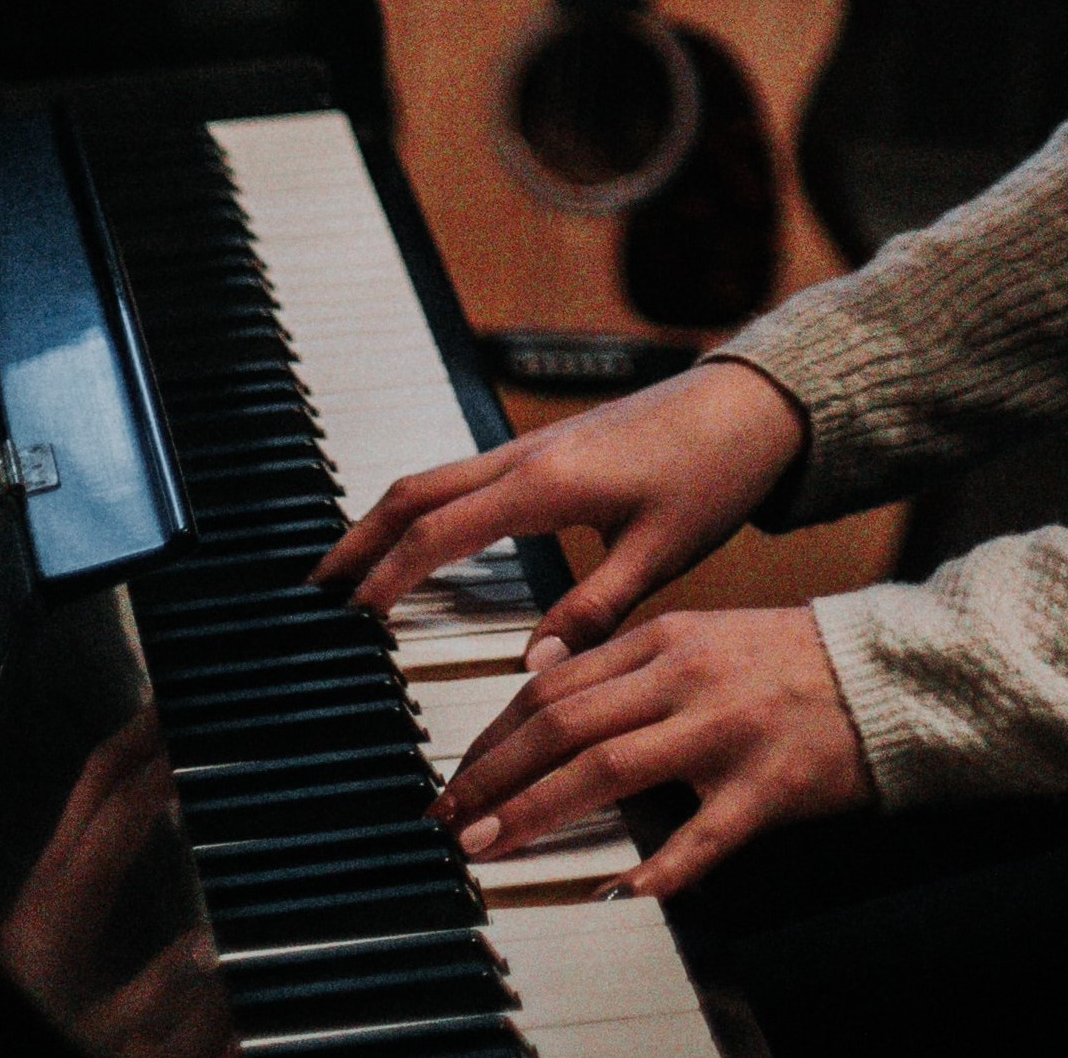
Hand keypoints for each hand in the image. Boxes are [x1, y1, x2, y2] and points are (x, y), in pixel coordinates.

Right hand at [311, 357, 808, 657]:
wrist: (753, 404)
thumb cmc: (715, 471)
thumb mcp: (661, 550)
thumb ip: (596, 609)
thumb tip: (536, 663)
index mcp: (547, 483)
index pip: (439, 530)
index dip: (389, 574)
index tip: (353, 618)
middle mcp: (527, 456)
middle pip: (414, 491)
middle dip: (358, 539)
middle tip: (314, 591)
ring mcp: (535, 445)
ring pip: (435, 477)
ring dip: (385, 520)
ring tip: (349, 570)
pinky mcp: (550, 446)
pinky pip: (466, 475)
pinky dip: (426, 507)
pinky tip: (425, 540)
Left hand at [431, 606, 873, 894]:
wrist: (891, 671)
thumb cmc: (793, 661)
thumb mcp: (704, 635)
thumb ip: (628, 659)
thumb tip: (543, 679)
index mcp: (668, 638)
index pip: (554, 685)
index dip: (494, 736)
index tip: (458, 776)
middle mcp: (687, 677)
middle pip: (563, 725)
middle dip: (492, 777)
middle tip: (450, 818)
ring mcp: (727, 730)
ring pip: (608, 768)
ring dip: (536, 812)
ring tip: (489, 846)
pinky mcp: (768, 783)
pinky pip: (703, 835)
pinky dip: (657, 867)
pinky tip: (619, 892)